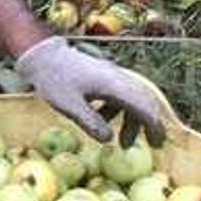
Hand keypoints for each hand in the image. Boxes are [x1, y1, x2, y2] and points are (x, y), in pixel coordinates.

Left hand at [15, 36, 166, 145]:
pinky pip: (118, 95)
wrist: (42, 55)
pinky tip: (102, 121)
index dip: (153, 126)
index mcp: (113, 85)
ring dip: (131, 120)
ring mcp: (110, 76)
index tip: (158, 144)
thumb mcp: (69, 105)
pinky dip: (118, 111)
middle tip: (153, 145)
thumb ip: (90, 122)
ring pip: (131, 99)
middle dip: (149, 124)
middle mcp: (117, 78)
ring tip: (123, 143)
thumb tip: (109, 140)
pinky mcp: (102, 76)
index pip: (143, 106)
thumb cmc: (53, 80)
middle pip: (143, 101)